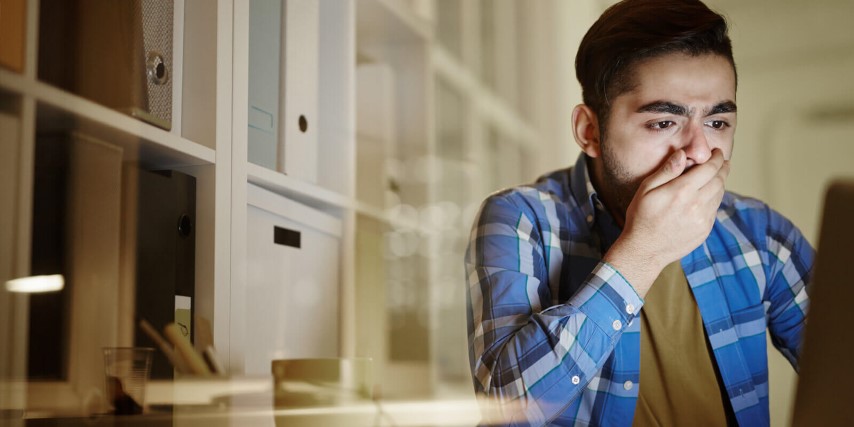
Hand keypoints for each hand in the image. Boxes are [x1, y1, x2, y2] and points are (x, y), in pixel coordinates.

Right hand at [603, 148, 729, 296]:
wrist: (644, 250)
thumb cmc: (641, 217)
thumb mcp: (646, 190)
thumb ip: (666, 171)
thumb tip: (682, 154)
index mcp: (683, 190)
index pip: (709, 168)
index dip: (716, 158)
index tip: (717, 152)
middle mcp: (697, 204)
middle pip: (720, 180)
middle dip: (723, 168)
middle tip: (722, 162)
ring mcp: (703, 219)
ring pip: (720, 195)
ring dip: (720, 183)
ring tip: (716, 177)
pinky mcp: (705, 230)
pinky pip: (715, 210)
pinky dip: (714, 199)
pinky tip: (707, 197)